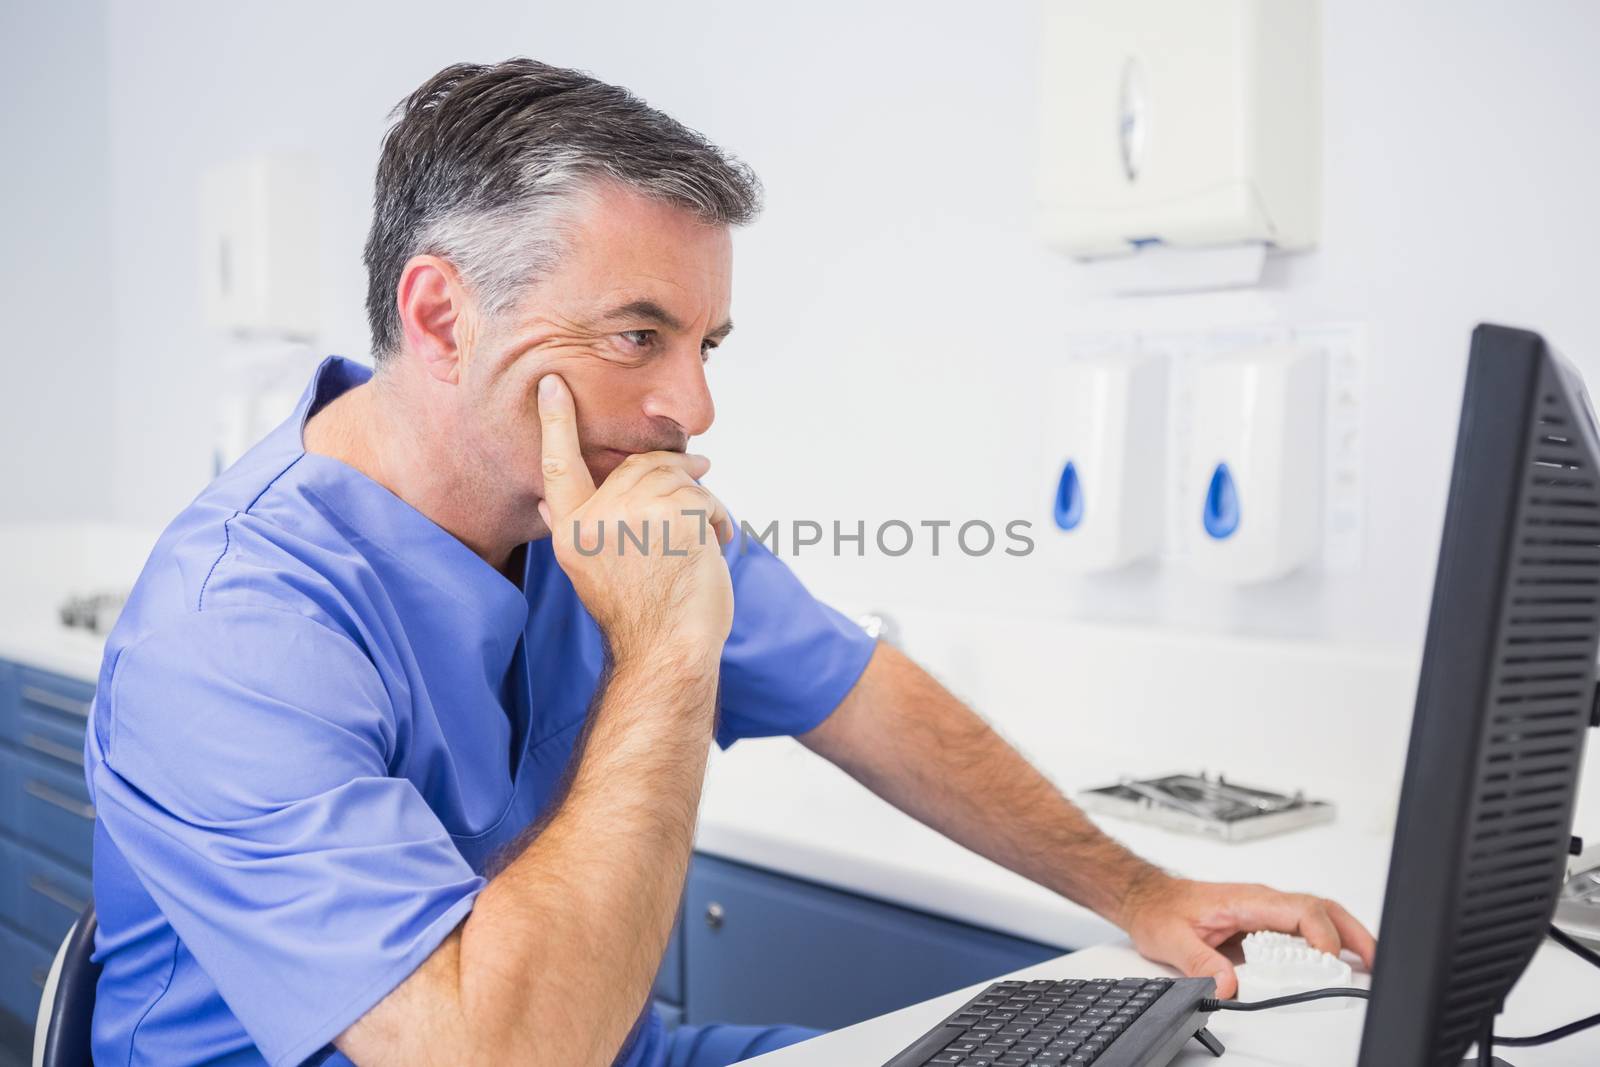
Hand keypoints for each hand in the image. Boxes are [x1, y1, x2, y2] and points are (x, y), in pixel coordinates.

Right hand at [536, 373, 734, 665]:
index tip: (552, 385)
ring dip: (700, 495)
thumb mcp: (592, 572)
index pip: (557, 467)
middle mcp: (595, 519)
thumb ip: (579, 530)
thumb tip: (547, 500)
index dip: (555, 423)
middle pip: (637, 467)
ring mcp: (635, 514)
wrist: (669, 652)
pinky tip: (718, 543)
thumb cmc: (641, 616)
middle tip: (703, 468)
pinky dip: (719, 517)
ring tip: (711, 528)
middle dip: (673, 469)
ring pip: (674, 476)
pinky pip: (704, 496)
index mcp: (570, 532)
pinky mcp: (676, 514)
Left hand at [1117, 874, 1376, 998]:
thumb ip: (1200, 963)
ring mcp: (1264, 912)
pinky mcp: (1263, 925)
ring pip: (1317, 917)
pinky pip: (1302, 930)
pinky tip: (1336, 964)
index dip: (1321, 933)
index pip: (1298, 910)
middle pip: (1320, 909)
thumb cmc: (1160, 910)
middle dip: (1352, 932)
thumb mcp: (1172, 940)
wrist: (1148, 898)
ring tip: (1367, 965)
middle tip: (1375, 961)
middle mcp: (1261, 902)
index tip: (1329, 960)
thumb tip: (1227, 986)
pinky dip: (1326, 944)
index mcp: (1246, 900)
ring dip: (1345, 938)